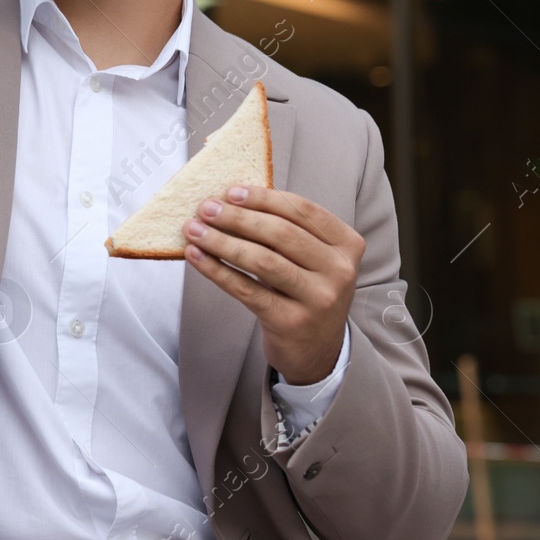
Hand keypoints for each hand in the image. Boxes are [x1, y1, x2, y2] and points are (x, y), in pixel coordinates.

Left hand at [181, 185, 362, 385]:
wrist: (318, 349)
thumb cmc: (305, 291)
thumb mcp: (310, 258)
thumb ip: (285, 230)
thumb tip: (231, 199)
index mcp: (346, 244)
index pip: (302, 211)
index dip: (264, 198)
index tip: (231, 191)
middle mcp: (339, 270)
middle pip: (281, 234)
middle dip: (238, 218)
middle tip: (205, 208)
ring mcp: (318, 298)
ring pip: (262, 261)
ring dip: (222, 241)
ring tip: (193, 230)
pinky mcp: (291, 321)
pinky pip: (246, 289)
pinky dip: (216, 270)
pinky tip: (196, 256)